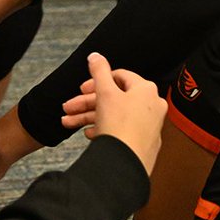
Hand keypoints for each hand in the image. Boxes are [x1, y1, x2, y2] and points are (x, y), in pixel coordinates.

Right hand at [60, 52, 165, 174]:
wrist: (125, 164)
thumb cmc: (120, 125)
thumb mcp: (105, 92)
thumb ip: (99, 70)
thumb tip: (96, 55)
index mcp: (146, 90)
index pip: (119, 76)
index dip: (96, 81)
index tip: (82, 89)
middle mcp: (151, 106)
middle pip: (113, 98)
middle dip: (87, 103)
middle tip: (69, 107)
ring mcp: (148, 126)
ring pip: (114, 115)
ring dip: (89, 116)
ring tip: (69, 123)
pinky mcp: (142, 144)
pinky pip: (120, 130)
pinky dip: (103, 129)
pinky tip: (89, 134)